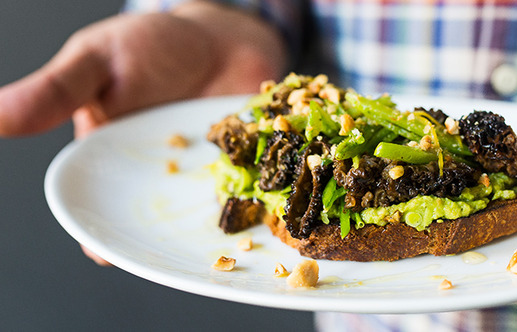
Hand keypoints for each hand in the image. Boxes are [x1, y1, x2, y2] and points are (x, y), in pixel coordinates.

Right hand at [0, 1, 286, 264]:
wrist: (220, 31)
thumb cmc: (152, 43)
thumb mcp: (97, 60)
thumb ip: (57, 92)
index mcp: (118, 161)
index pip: (105, 209)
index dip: (107, 233)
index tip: (110, 251)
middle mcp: (166, 175)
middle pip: (165, 220)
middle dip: (174, 235)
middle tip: (187, 246)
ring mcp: (214, 171)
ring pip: (215, 210)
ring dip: (226, 221)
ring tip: (237, 233)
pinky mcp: (256, 162)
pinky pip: (262, 185)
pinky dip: (269, 193)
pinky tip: (281, 202)